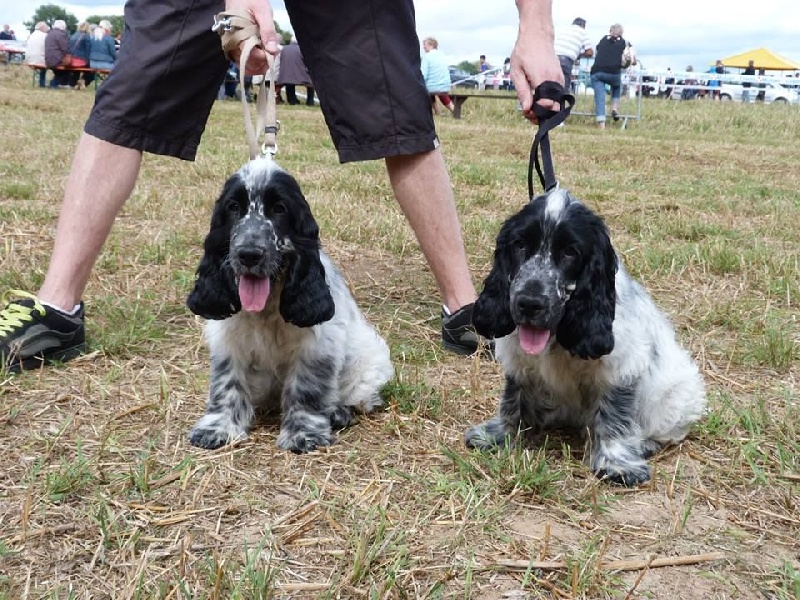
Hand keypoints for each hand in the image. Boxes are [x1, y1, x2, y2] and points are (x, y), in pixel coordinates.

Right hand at [224, 0, 280, 75]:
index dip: (263, 57)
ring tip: (270, 51)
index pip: (249, 54)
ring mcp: (232, 46)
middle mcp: (231, 42)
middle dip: (263, 61)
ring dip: (260, 63)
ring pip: (245, 64)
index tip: (274, 52)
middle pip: (247, 62)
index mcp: (236, 33)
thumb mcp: (263, 12)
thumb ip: (268, 31)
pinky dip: (255, 62)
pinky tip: (264, 55)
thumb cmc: (251, 0)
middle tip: (274, 51)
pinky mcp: (235, 47)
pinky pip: (243, 61)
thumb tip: (273, 50)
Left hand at [512, 0, 563, 122]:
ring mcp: (559, 78)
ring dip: (544, 108)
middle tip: (528, 113)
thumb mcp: (517, 72)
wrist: (537, 35)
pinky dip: (548, 100)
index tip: (527, 113)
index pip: (547, 105)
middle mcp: (555, 79)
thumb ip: (523, 92)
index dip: (537, 113)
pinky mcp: (560, 78)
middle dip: (542, 114)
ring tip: (531, 106)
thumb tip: (527, 109)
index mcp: (543, 78)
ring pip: (556, 102)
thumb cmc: (524, 51)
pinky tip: (536, 98)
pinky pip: (556, 95)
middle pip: (554, 107)